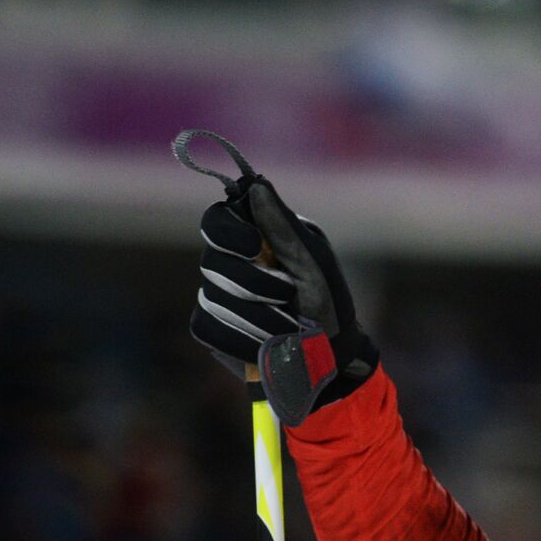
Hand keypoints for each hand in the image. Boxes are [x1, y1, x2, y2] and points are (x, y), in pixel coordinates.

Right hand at [190, 175, 378, 423]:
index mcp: (256, 239)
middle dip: (254, 283)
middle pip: (212, 261)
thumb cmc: (328, 300)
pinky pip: (209, 328)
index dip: (227, 231)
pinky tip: (268, 343)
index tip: (254, 245)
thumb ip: (282, 227)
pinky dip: (243, 338)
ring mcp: (217, 297)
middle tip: (288, 294)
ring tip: (290, 325)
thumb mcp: (312, 261)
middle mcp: (230, 264)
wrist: (331, 354)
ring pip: (213, 298)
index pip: (216, 220)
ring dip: (258, 316)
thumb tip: (255, 185)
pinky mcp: (213, 330)